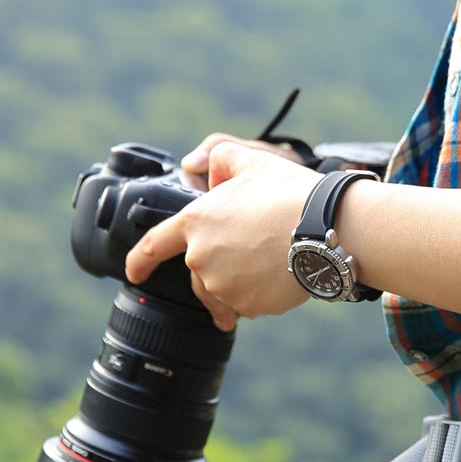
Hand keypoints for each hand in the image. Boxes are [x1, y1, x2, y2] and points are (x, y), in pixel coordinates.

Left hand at [125, 141, 321, 329]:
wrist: (327, 229)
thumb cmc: (290, 194)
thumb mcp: (251, 160)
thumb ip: (221, 156)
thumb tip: (202, 164)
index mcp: (195, 222)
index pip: (153, 246)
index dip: (139, 261)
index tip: (133, 272)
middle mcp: (201, 258)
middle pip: (199, 272)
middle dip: (220, 265)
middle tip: (253, 252)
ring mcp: (223, 286)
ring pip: (224, 291)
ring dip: (241, 281)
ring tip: (271, 262)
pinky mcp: (248, 305)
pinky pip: (248, 305)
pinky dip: (260, 294)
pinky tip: (280, 275)